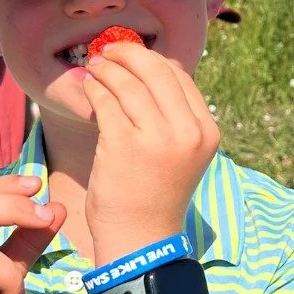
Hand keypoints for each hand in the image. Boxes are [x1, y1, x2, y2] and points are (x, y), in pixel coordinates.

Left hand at [82, 41, 218, 262]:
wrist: (142, 241)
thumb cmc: (155, 196)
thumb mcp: (180, 153)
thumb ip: (173, 117)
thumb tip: (147, 71)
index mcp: (206, 132)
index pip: (180, 78)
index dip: (152, 60)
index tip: (131, 55)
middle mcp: (188, 132)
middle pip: (156, 72)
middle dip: (127, 55)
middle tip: (107, 51)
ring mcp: (157, 138)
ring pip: (128, 83)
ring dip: (106, 70)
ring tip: (93, 68)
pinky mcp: (124, 145)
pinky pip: (105, 102)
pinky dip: (93, 89)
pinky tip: (87, 87)